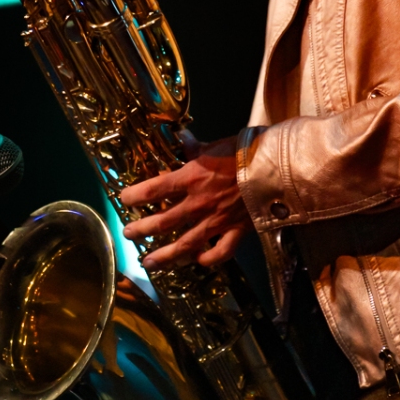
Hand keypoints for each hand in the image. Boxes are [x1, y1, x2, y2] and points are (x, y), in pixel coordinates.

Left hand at [119, 132, 252, 268]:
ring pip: (185, 245)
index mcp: (190, 178)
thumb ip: (196, 147)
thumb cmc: (244, 151)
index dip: (135, 196)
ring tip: (149, 262)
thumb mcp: (215, 145)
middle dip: (142, 230)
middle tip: (128, 234)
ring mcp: (217, 221)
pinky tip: (199, 261)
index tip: (124, 200)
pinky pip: (220, 252)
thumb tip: (182, 138)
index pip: (154, 190)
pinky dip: (208, 259)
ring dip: (165, 256)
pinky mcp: (237, 232)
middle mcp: (199, 203)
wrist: (276, 167)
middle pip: (163, 222)